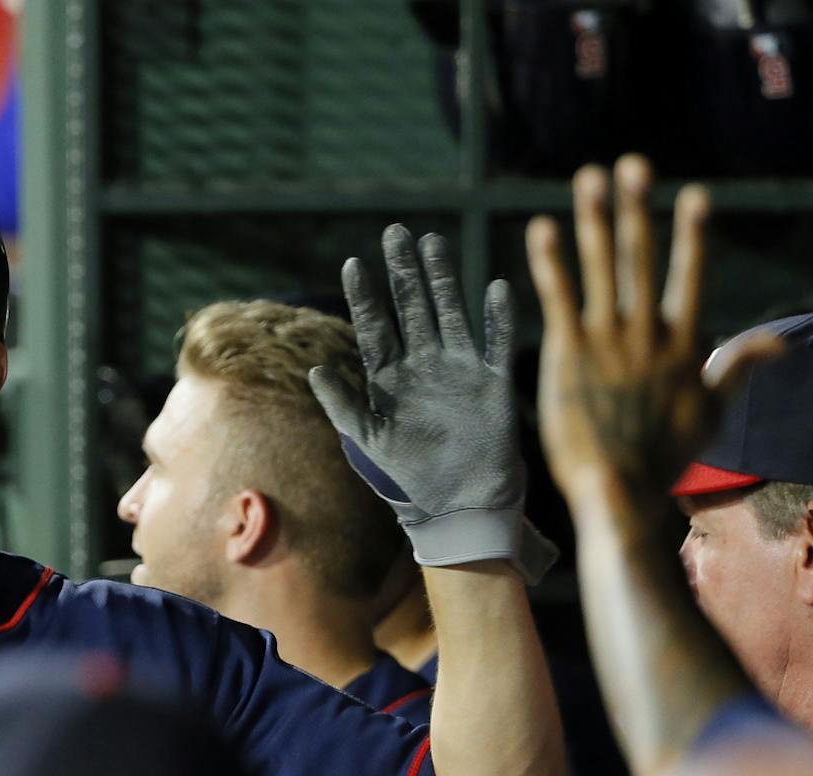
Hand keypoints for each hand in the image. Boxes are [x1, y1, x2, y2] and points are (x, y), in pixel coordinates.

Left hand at [310, 225, 555, 581]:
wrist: (456, 507)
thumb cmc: (408, 480)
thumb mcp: (368, 443)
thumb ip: (343, 406)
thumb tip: (315, 370)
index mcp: (389, 379)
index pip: (374, 327)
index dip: (364, 296)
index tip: (352, 264)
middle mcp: (423, 367)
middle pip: (412, 307)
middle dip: (403, 271)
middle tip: (395, 231)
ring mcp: (458, 370)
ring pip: (450, 313)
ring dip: (443, 280)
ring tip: (433, 243)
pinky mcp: (493, 383)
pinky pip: (496, 343)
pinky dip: (497, 318)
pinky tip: (495, 285)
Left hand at [525, 156, 782, 507]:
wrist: (618, 491)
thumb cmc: (665, 457)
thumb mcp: (712, 411)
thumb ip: (738, 367)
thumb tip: (780, 341)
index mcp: (682, 343)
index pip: (690, 277)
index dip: (691, 234)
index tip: (693, 194)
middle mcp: (646, 333)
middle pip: (642, 259)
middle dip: (637, 208)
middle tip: (632, 163)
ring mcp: (606, 341)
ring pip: (602, 267)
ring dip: (594, 219)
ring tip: (589, 178)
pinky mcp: (567, 353)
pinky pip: (558, 296)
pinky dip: (550, 261)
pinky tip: (541, 229)